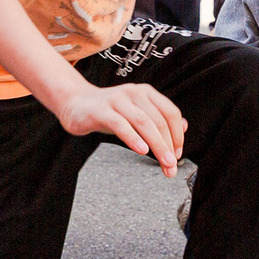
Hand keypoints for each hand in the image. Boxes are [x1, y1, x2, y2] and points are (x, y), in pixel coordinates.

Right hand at [44, 79, 185, 174]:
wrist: (74, 103)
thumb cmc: (108, 111)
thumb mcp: (136, 113)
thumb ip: (158, 119)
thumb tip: (184, 127)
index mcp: (146, 93)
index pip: (170, 113)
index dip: (177, 135)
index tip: (177, 155)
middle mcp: (134, 93)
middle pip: (159, 120)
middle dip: (169, 146)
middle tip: (172, 166)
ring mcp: (117, 100)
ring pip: (144, 122)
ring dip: (157, 145)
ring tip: (164, 163)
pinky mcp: (101, 111)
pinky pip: (121, 125)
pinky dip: (134, 138)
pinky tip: (142, 150)